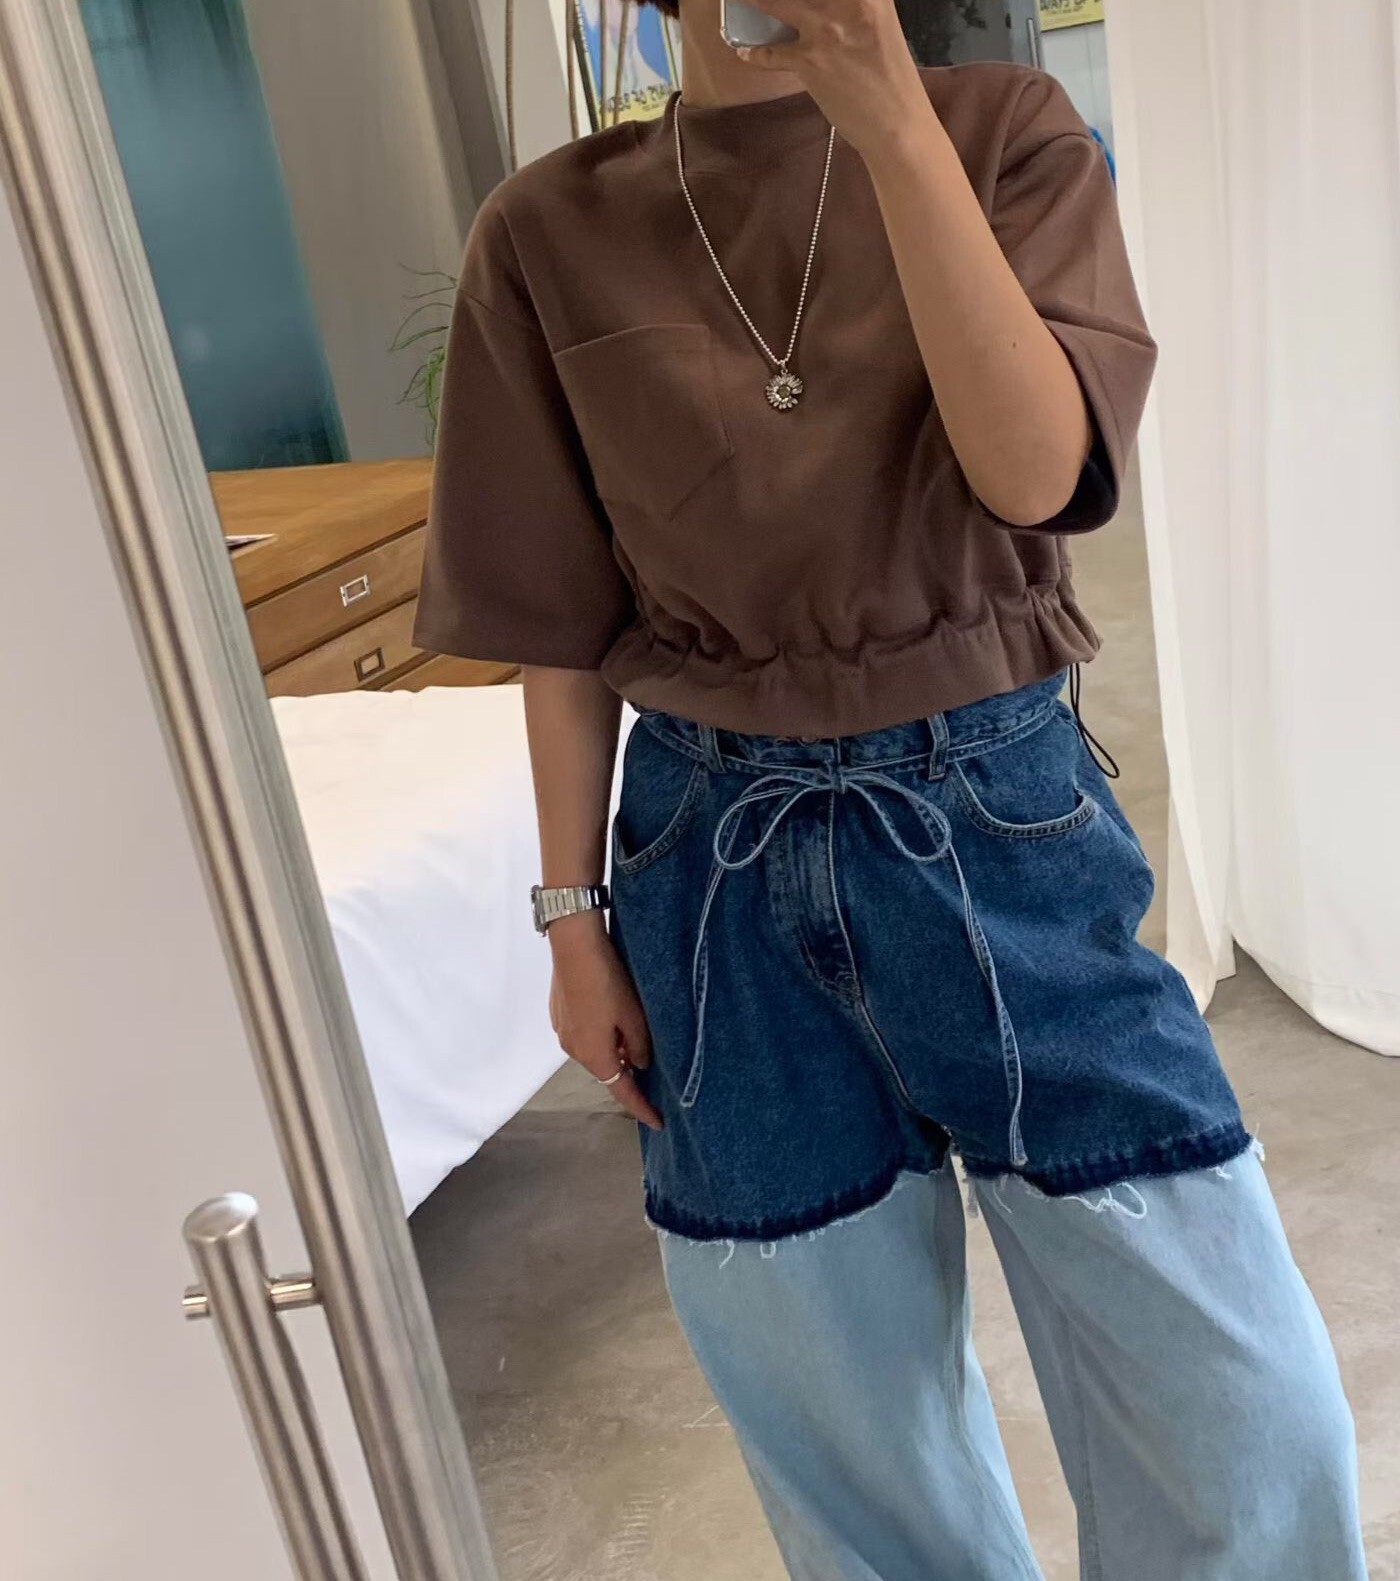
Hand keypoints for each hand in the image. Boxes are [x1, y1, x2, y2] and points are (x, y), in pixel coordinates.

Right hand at [547, 912, 662, 1129]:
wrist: (574, 945)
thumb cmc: (607, 981)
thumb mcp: (634, 1016)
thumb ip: (640, 1047)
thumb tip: (638, 1064)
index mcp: (593, 1055)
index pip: (621, 1091)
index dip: (641, 1107)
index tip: (658, 1122)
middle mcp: (573, 1048)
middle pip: (606, 1069)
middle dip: (628, 1071)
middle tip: (652, 1064)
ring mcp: (562, 1030)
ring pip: (595, 1049)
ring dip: (614, 1049)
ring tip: (634, 1032)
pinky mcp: (559, 1012)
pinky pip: (584, 1033)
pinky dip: (601, 1034)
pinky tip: (612, 1014)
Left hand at [734, 0, 934, 160]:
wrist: (897, 123)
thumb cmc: (891, 74)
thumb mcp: (878, 22)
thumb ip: (851, 5)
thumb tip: (817, 5)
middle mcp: (847, 1)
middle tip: (754, 0)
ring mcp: (826, 29)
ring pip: (773, 2)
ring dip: (752, 1)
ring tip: (741, 1)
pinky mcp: (811, 62)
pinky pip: (769, 53)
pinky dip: (754, 53)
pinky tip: (745, 51)